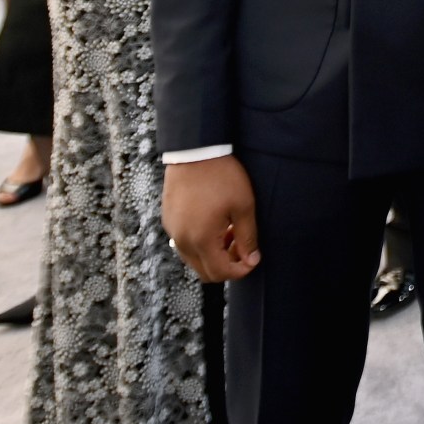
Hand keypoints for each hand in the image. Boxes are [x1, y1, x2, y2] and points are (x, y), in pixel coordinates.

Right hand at [162, 155, 260, 281]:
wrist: (194, 150)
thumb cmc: (222, 176)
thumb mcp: (243, 206)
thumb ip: (248, 237)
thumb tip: (251, 260)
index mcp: (201, 240)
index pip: (220, 273)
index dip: (240, 271)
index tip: (253, 259)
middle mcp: (182, 241)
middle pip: (204, 272)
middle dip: (226, 266)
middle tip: (242, 248)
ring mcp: (173, 231)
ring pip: (194, 259)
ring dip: (213, 255)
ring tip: (230, 233)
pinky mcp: (169, 220)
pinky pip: (185, 244)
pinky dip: (201, 243)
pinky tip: (215, 224)